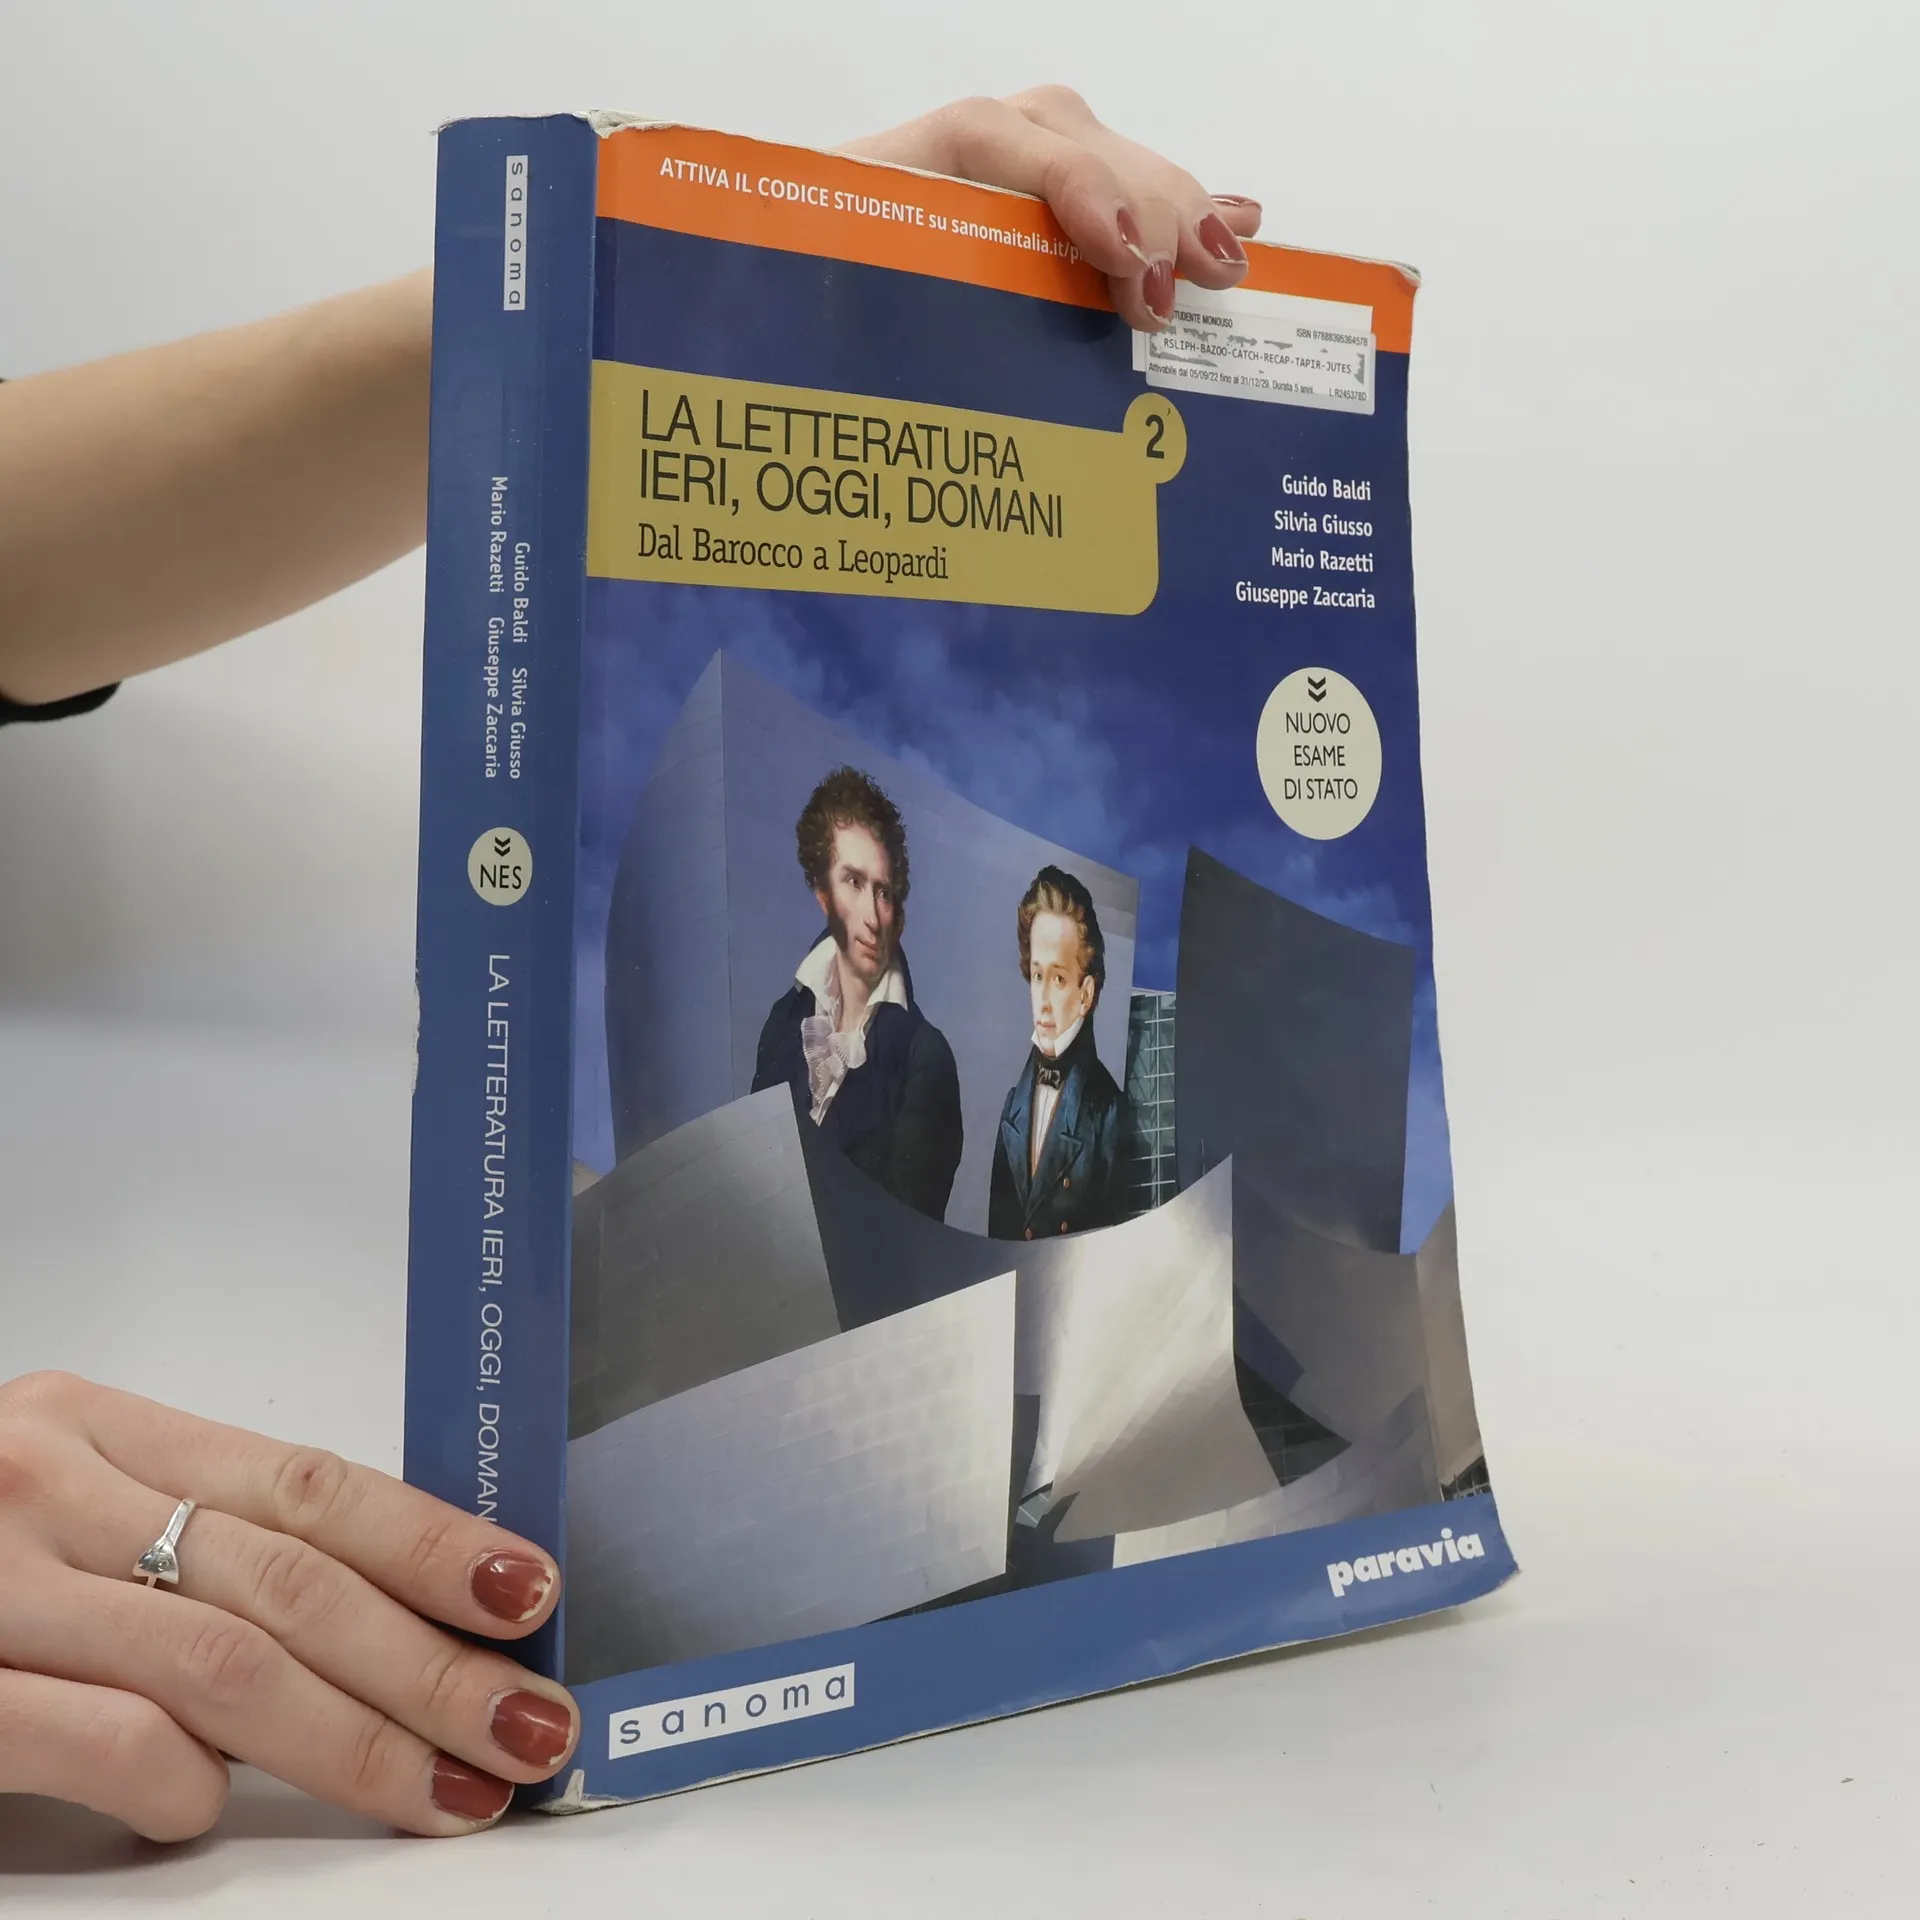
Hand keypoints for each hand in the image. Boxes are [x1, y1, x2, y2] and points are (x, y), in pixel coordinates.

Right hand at [0, 1372, 575, 1839]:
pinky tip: (217, 1812)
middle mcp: (46, 1484)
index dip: (429, 1540)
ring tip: (454, 1791)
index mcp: (98, 1425)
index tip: (527, 1591)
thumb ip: (188, 1535)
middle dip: (429, 1662)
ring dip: (359, 1741)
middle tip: (529, 1724)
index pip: (307, 1482)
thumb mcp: (63, 1501)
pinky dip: (183, 1786)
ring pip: (224, 1662)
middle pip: (290, 1580)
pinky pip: (103, 1741)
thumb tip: (376, 1606)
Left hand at [841, 85, 1263, 332]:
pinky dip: (1182, 203)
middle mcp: (961, 154)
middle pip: (1073, 142)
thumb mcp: (817, 294)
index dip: (1073, 187)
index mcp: (897, 167)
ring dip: (1179, 208)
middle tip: (1174, 290)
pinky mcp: (1039, 200)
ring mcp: (1009, 171)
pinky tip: (1242, 220)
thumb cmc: (803, 308)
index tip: (1122, 251)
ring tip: (1225, 264)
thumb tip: (896, 362)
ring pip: (1109, 159)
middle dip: (1143, 210)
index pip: (994, 140)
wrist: (787, 302)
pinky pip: (1121, 182)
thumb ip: (849, 298)